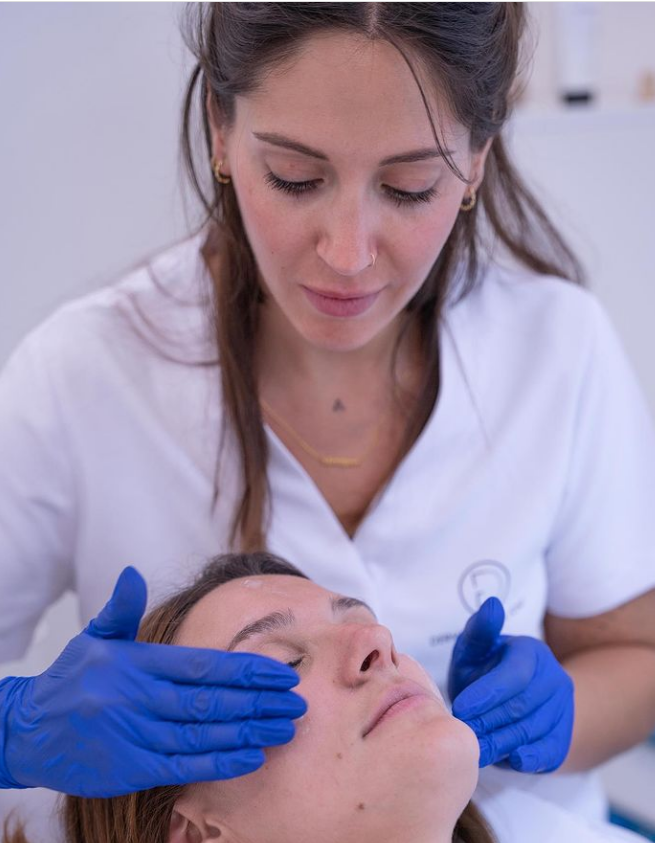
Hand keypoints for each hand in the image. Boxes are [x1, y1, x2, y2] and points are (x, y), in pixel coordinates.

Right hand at [0, 566, 305, 796]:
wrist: (29, 732)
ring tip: (285, 727)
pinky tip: (252, 756)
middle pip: (211, 701)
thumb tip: (133, 572)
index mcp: (138, 665)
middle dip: (258, 701)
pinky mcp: (132, 769)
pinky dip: (220, 762)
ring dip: (249, 731)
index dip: (245, 671)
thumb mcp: (94, 639)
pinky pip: (183, 766)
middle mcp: (139, 700)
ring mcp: (136, 736)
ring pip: (203, 734)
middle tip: (297, 702)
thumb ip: (121, 608)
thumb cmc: (72, 681)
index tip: (280, 672)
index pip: (203, 666)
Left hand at [448, 596, 573, 772]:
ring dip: (501, 743)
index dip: (487, 693)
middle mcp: (553, 679)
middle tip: (463, 733)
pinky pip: (548, 752)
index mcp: (532, 652)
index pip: (515, 674)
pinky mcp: (562, 737)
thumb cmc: (485, 669)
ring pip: (533, 730)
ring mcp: (562, 709)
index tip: (461, 707)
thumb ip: (480, 630)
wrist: (517, 698)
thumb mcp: (476, 648)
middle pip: (522, 706)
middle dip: (489, 721)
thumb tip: (492, 604)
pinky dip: (528, 758)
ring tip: (475, 749)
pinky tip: (509, 759)